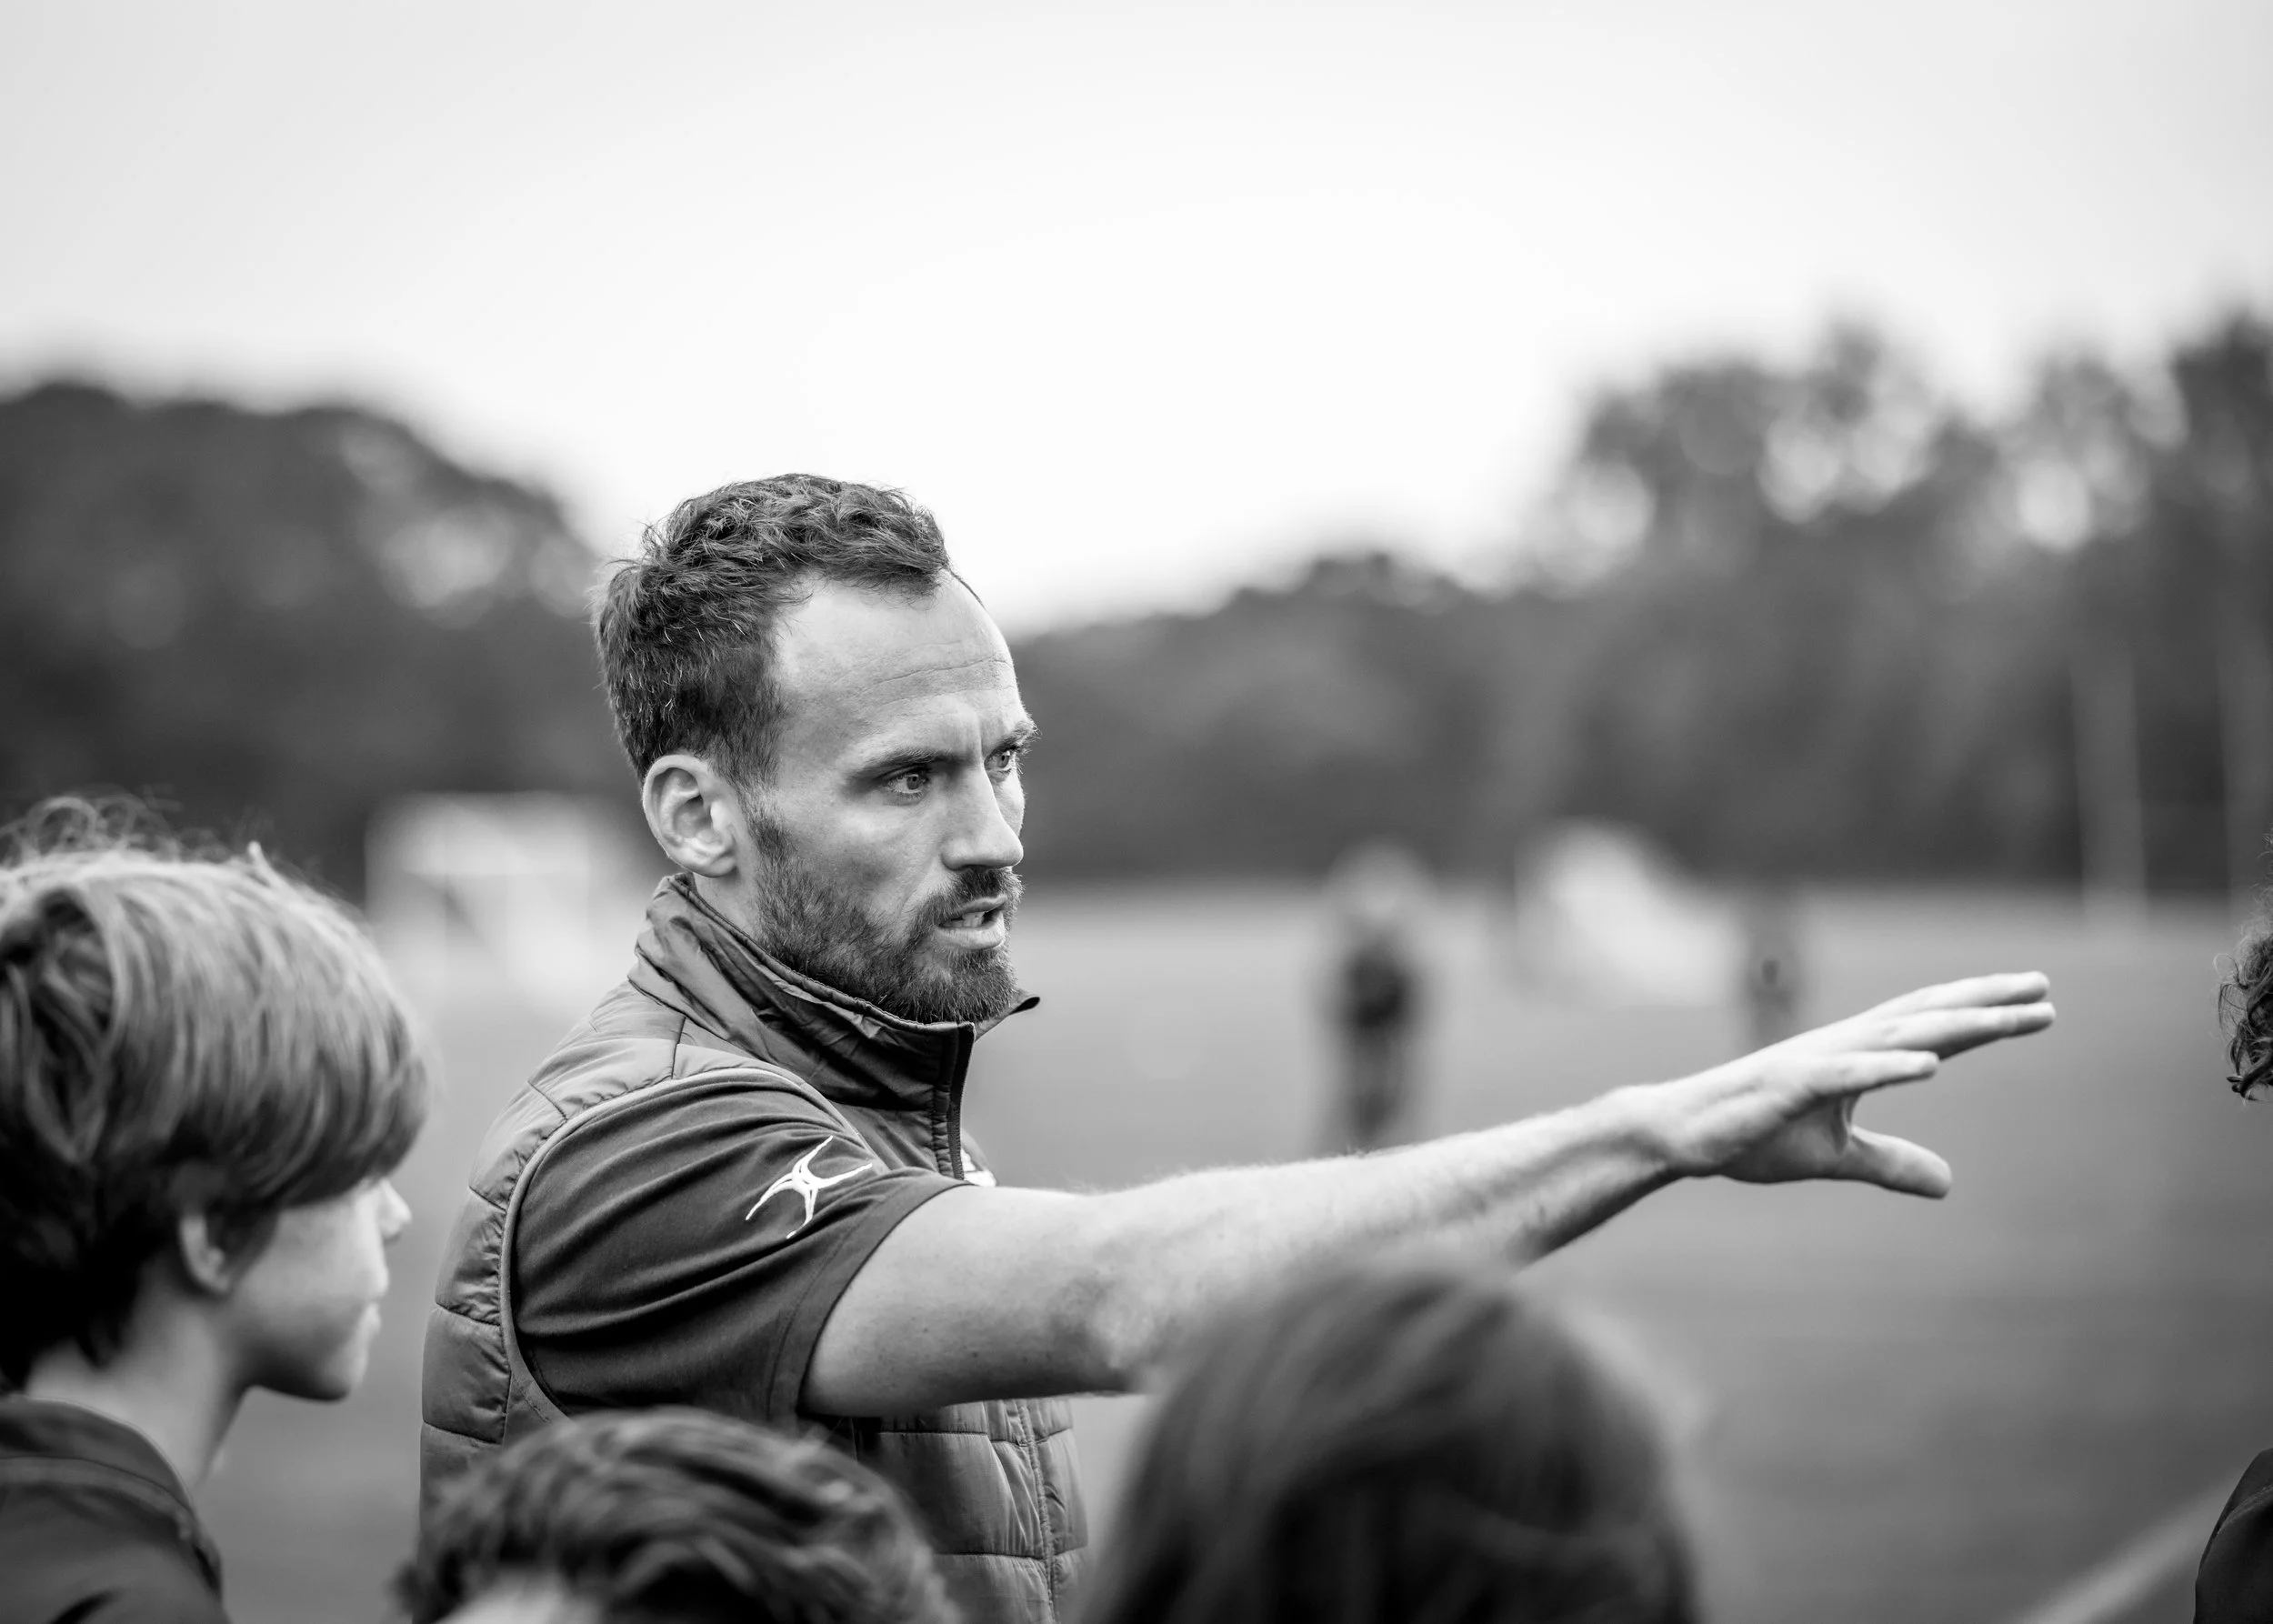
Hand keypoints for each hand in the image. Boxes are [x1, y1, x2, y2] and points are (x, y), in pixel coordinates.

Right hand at [1644, 972, 2053, 1197]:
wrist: (1683, 1133)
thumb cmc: (1754, 1134)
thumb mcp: (1838, 1158)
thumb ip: (1892, 1162)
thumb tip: (1950, 1184)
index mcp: (1855, 1056)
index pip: (1931, 1027)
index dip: (1984, 1014)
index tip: (2038, 1005)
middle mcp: (1843, 1045)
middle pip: (1925, 1016)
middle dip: (1986, 1004)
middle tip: (2044, 988)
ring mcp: (1817, 1061)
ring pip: (1897, 1036)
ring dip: (1953, 1026)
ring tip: (2006, 1021)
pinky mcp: (1790, 1085)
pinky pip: (1847, 1073)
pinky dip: (1888, 1065)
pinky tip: (1930, 1063)